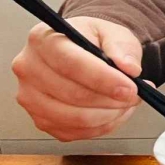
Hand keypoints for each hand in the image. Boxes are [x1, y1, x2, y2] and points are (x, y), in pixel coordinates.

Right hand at [11, 17, 142, 140]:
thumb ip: (122, 47)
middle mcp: (28, 69)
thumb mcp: (112, 32)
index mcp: (43, 39)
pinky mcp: (39, 119)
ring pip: (73, 118)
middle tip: (136, 95)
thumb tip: (130, 68)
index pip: (70, 64)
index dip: (103, 79)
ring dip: (108, 115)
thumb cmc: (93, 40)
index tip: (131, 88)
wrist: (80, 50)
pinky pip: (73, 132)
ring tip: (127, 103)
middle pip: (72, 94)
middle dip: (111, 99)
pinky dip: (100, 127)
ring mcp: (30, 97)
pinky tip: (113, 112)